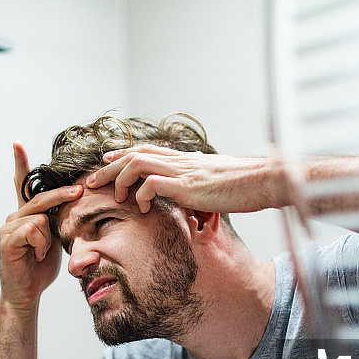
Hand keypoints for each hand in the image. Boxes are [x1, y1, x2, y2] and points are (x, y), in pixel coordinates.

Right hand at [0, 142, 82, 311]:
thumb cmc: (40, 267)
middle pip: (39, 197)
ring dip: (48, 235)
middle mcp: (13, 217)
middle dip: (61, 195)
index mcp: (25, 215)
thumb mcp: (54, 239)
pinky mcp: (6, 242)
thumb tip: (74, 202)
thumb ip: (57, 221)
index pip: (22, 185)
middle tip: (79, 191)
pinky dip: (40, 243)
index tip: (17, 144)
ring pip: (38, 217)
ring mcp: (7, 228)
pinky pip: (31, 230)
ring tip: (43, 252)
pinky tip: (37, 255)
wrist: (26, 293)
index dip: (20, 164)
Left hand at [85, 145, 286, 213]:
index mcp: (186, 160)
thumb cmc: (247, 186)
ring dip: (120, 179)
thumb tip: (192, 198)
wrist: (268, 181)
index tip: (106, 159)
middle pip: (134, 154)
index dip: (123, 154)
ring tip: (116, 197)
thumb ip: (200, 187)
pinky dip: (139, 194)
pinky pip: (152, 184)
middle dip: (108, 166)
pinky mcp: (188, 186)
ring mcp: (183, 172)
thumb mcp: (217, 184)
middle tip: (91, 181)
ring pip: (137, 164)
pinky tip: (140, 207)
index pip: (147, 151)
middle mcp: (181, 161)